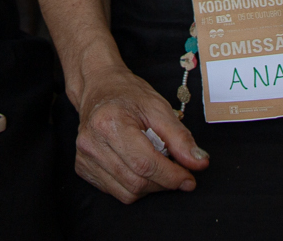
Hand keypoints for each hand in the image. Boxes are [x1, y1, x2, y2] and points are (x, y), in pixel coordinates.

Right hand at [71, 63, 207, 202]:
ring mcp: (85, 157)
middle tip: (177, 170)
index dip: (172, 176)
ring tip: (157, 166)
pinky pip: (116, 192)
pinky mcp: (83, 168)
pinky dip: (134, 186)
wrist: (98, 88)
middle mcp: (92, 143)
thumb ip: (180, 137)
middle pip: (137, 181)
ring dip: (150, 186)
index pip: (145, 164)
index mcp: (110, 123)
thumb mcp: (159, 107)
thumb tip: (199, 163)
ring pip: (127, 192)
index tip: (189, 178)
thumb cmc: (128, 94)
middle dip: (164, 182)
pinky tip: (138, 167)